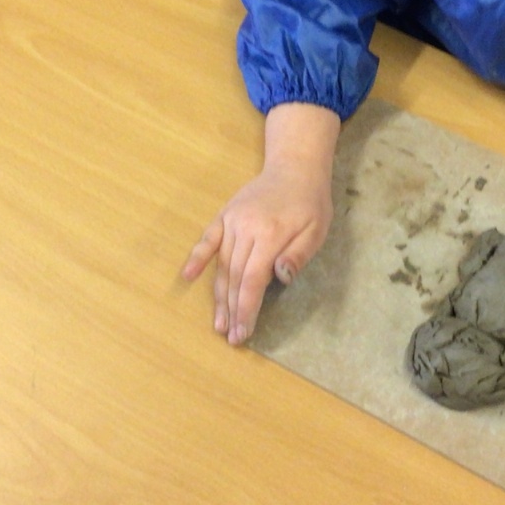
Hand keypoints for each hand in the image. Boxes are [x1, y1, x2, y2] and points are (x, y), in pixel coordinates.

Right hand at [181, 103, 339, 345]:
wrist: (294, 167)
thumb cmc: (310, 204)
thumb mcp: (317, 230)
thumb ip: (298, 255)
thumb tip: (279, 278)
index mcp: (271, 234)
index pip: (253, 279)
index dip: (246, 308)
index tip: (244, 331)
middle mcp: (246, 228)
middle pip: (235, 276)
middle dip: (233, 309)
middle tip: (231, 337)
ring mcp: (232, 221)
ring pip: (222, 264)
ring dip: (218, 295)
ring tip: (218, 322)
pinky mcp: (225, 215)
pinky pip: (208, 238)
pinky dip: (197, 257)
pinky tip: (188, 276)